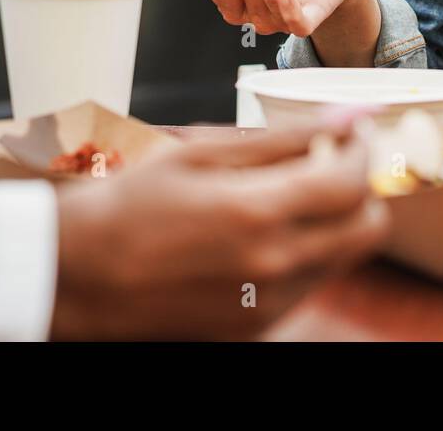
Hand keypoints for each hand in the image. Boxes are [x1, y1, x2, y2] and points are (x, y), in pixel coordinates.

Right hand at [50, 124, 388, 339]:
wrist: (75, 276)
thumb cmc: (129, 204)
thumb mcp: (201, 152)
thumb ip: (282, 136)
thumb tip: (347, 115)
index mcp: (257, 214)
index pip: (352, 181)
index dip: (362, 148)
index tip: (351, 132)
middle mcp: (272, 266)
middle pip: (367, 227)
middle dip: (361, 188)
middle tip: (331, 161)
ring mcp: (266, 304)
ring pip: (344, 257)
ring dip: (336, 220)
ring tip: (291, 194)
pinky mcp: (255, 327)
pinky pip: (310, 284)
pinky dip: (307, 252)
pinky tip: (264, 231)